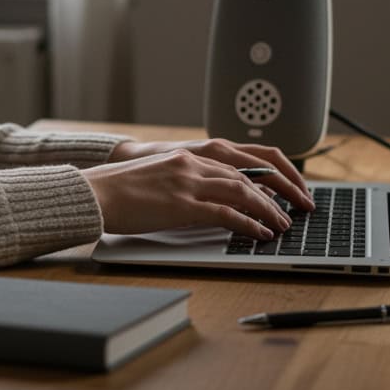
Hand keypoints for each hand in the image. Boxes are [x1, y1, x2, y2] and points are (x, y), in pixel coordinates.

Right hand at [83, 148, 296, 239]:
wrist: (95, 192)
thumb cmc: (119, 190)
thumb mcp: (158, 179)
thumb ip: (184, 183)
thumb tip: (209, 202)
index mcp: (186, 156)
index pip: (237, 163)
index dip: (264, 177)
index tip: (280, 191)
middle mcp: (192, 164)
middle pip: (247, 175)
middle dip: (276, 193)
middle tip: (293, 208)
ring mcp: (188, 183)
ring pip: (243, 192)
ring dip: (268, 210)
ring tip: (282, 225)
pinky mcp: (183, 204)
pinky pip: (226, 213)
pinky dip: (249, 223)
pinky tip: (260, 233)